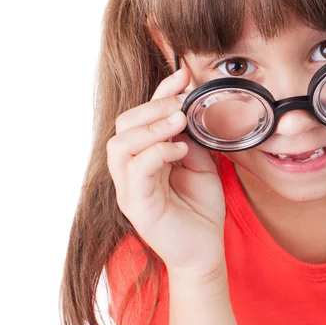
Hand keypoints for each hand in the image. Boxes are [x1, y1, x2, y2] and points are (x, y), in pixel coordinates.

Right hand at [106, 67, 225, 278]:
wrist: (205, 250)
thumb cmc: (200, 207)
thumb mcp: (200, 161)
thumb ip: (190, 136)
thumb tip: (190, 106)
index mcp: (144, 157)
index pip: (141, 117)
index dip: (160, 93)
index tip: (184, 74)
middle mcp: (131, 170)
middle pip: (124, 125)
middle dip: (155, 107)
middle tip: (183, 104)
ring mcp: (130, 188)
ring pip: (120, 145)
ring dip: (152, 127)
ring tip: (180, 123)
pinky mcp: (136, 205)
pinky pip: (136, 170)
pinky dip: (157, 153)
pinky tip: (180, 151)